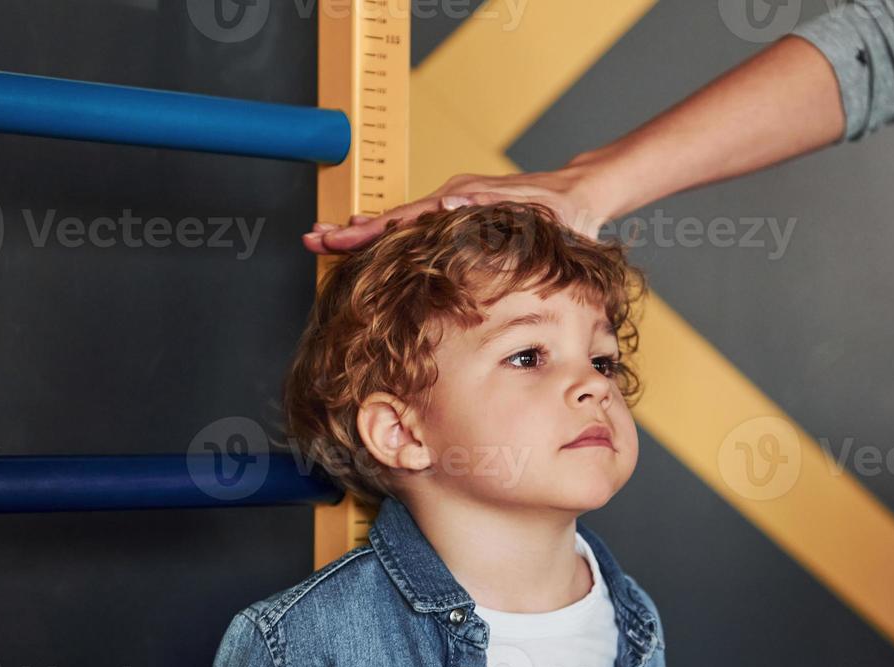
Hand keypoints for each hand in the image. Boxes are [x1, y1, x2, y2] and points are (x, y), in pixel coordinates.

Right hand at [301, 164, 612, 252]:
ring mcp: (454, 205)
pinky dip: (391, 234)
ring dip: (365, 233)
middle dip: (351, 230)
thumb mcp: (533, 216)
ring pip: (401, 222)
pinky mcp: (461, 215)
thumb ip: (493, 210)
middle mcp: (452, 199)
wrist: (580, 198)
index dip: (367, 230)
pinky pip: (419, 226)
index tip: (335, 236)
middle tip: (313, 240)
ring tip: (329, 241)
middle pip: (392, 217)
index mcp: (461, 200)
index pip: (404, 217)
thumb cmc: (562, 214)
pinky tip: (372, 242)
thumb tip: (446, 203)